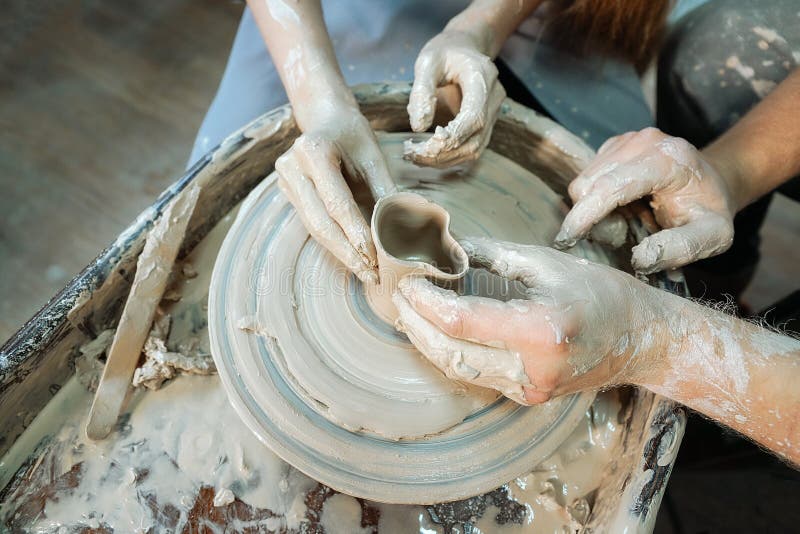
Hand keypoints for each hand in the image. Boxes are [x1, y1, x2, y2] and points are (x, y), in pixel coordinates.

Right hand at [276, 107, 394, 282]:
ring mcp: (285, 182)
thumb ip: (384, 191)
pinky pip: (312, 224)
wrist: (325, 118)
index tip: (374, 256)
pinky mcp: (287, 193)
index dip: (355, 232)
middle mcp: (291, 167)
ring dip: (341, 253)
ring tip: (366, 272)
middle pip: (320, 222)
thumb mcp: (374, 156)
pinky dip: (334, 242)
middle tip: (371, 274)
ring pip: (314, 228)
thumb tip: (400, 230)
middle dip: (347, 253)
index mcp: (313, 151)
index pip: (336, 202)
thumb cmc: (353, 134)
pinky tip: (353, 257)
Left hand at [392, 237, 666, 403]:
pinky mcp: (527, 396)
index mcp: (540, 331)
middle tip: (399, 295)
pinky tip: (436, 331)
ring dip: (427, 340)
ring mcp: (529, 389)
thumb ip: (490, 255)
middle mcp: (532, 369)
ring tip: (409, 311)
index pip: (461, 322)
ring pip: (459, 369)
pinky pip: (477, 375)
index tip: (406, 281)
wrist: (640, 340)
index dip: (425, 302)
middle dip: (416, 323)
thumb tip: (445, 243)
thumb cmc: (599, 293)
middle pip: (451, 352)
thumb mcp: (545, 263)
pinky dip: (451, 352)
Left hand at [405, 29, 505, 167]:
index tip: (426, 145)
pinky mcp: (486, 125)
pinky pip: (472, 148)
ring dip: (445, 159)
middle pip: (475, 138)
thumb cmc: (445, 52)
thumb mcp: (427, 62)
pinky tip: (428, 154)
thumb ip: (422, 93)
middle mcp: (494, 97)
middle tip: (412, 154)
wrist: (465, 48)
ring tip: (416, 156)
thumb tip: (418, 128)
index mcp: (482, 77)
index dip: (453, 135)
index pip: (475, 116)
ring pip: (475, 149)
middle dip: (443, 153)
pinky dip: (450, 156)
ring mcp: (493, 113)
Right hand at [553, 127, 736, 273]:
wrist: (714, 182)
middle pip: (589, 184)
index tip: (566, 240)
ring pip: (583, 182)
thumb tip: (640, 259)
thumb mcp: (713, 237)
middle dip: (594, 218)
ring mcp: (626, 140)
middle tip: (623, 235)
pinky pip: (587, 177)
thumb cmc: (710, 211)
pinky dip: (596, 199)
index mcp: (668, 159)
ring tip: (626, 221)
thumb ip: (681, 248)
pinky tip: (622, 206)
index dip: (585, 214)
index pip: (612, 185)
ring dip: (594, 210)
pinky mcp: (614, 145)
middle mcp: (644, 141)